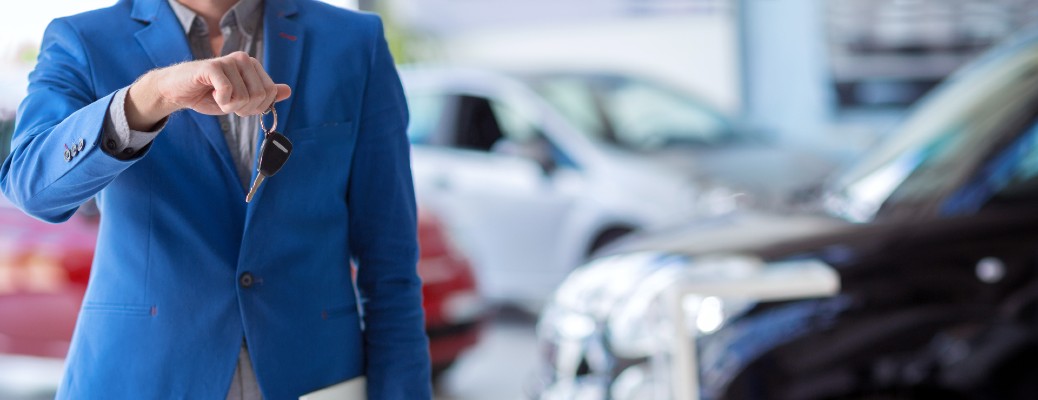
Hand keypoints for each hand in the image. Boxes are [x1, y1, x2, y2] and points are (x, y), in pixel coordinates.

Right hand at [126, 51, 291, 130]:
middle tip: (227, 101)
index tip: (240, 104)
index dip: (256, 107)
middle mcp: (243, 59)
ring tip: (217, 96)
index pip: (270, 93)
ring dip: (229, 106)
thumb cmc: (209, 94)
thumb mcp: (241, 97)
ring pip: (244, 97)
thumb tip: (288, 90)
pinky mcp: (212, 67)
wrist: (178, 91)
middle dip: (243, 108)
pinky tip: (211, 93)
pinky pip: (228, 92)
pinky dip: (221, 101)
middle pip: (259, 96)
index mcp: (253, 65)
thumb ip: (264, 94)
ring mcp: (228, 61)